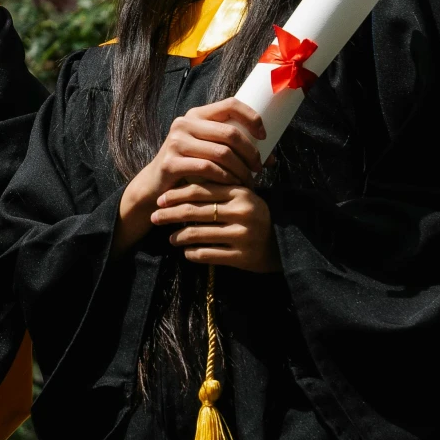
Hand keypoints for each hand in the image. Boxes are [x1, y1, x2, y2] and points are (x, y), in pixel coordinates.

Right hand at [113, 97, 265, 253]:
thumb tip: (271, 158)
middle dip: (250, 152)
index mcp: (197, 115)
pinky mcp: (171, 162)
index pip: (231, 104)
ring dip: (240, 169)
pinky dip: (225, 178)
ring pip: (221, 153)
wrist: (156, 185)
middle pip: (230, 132)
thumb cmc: (190, 167)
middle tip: (258, 168)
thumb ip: (234, 149)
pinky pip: (208, 169)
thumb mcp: (209, 150)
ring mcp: (176, 142)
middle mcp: (185, 123)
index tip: (263, 136)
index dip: (252, 118)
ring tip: (248, 181)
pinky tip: (232, 185)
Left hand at [152, 183, 278, 270]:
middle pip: (195, 212)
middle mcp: (242, 213)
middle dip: (170, 214)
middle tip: (155, 216)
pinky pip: (207, 254)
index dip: (176, 195)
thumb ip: (220, 188)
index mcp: (241, 193)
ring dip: (178, 236)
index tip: (160, 198)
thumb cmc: (256, 216)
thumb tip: (182, 182)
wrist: (284, 242)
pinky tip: (186, 252)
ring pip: (198, 235)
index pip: (200, 190)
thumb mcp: (243, 197)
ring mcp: (242, 236)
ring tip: (170, 238)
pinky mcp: (242, 257)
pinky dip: (192, 253)